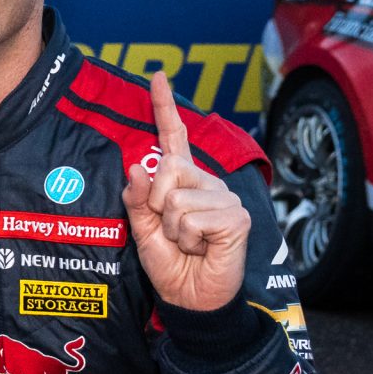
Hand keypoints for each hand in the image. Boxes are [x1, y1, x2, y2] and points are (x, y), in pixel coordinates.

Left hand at [124, 71, 249, 311]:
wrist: (191, 297)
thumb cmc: (170, 264)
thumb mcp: (143, 231)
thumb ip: (136, 200)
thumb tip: (136, 167)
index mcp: (183, 181)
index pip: (174, 137)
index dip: (165, 107)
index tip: (157, 76)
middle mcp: (206, 181)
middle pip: (168, 169)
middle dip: (156, 204)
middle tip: (172, 230)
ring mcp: (224, 197)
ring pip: (176, 199)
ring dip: (174, 229)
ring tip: (189, 243)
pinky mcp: (236, 216)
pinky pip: (193, 218)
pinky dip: (190, 239)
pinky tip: (203, 247)